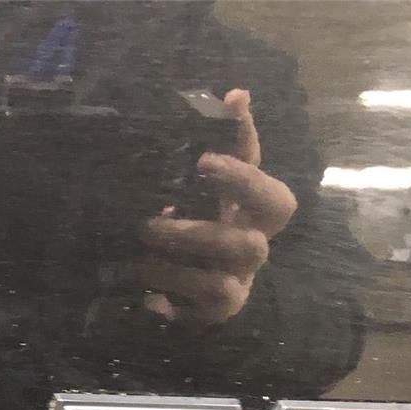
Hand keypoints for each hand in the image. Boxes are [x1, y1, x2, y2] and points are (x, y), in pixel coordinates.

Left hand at [137, 90, 296, 323]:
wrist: (209, 274)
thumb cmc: (215, 214)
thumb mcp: (220, 179)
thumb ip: (231, 140)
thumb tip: (237, 92)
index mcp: (261, 215)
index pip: (272, 198)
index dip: (243, 179)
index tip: (202, 160)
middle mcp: (256, 251)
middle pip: (248, 245)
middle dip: (197, 234)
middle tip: (149, 223)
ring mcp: (239, 285)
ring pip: (219, 283)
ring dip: (175, 271)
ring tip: (138, 260)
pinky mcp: (217, 314)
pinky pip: (198, 316)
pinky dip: (171, 308)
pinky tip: (148, 301)